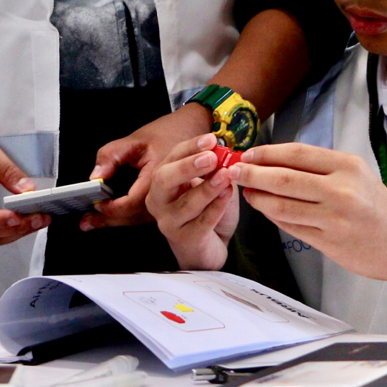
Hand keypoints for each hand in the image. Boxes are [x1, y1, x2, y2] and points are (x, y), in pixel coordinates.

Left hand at [82, 105, 212, 230]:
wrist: (192, 130)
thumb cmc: (167, 133)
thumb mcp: (134, 139)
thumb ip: (111, 156)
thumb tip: (96, 175)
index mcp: (156, 179)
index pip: (130, 204)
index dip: (111, 207)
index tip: (95, 203)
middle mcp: (163, 194)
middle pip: (133, 217)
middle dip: (107, 220)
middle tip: (86, 221)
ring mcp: (166, 199)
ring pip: (138, 219)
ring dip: (115, 221)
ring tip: (92, 221)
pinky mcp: (165, 199)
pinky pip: (143, 213)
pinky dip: (126, 215)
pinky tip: (110, 215)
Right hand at [146, 134, 237, 269]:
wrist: (210, 247)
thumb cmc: (207, 211)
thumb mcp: (209, 183)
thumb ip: (212, 168)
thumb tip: (220, 150)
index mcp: (162, 180)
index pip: (172, 158)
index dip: (190, 147)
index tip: (211, 139)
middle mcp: (158, 200)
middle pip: (164, 179)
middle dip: (188, 166)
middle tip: (211, 157)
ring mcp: (169, 222)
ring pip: (185, 203)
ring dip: (207, 188)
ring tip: (226, 176)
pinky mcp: (185, 240)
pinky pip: (201, 222)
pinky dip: (216, 207)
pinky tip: (227, 195)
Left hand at [231, 142, 386, 293]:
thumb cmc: (379, 207)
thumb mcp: (356, 175)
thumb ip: (318, 168)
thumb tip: (273, 162)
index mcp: (346, 166)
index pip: (295, 154)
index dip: (265, 153)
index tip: (246, 154)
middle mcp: (340, 190)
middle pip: (282, 178)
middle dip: (251, 174)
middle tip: (233, 172)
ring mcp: (334, 218)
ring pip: (281, 205)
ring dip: (257, 199)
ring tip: (246, 193)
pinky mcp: (329, 243)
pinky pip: (291, 227)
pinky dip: (274, 218)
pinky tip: (266, 211)